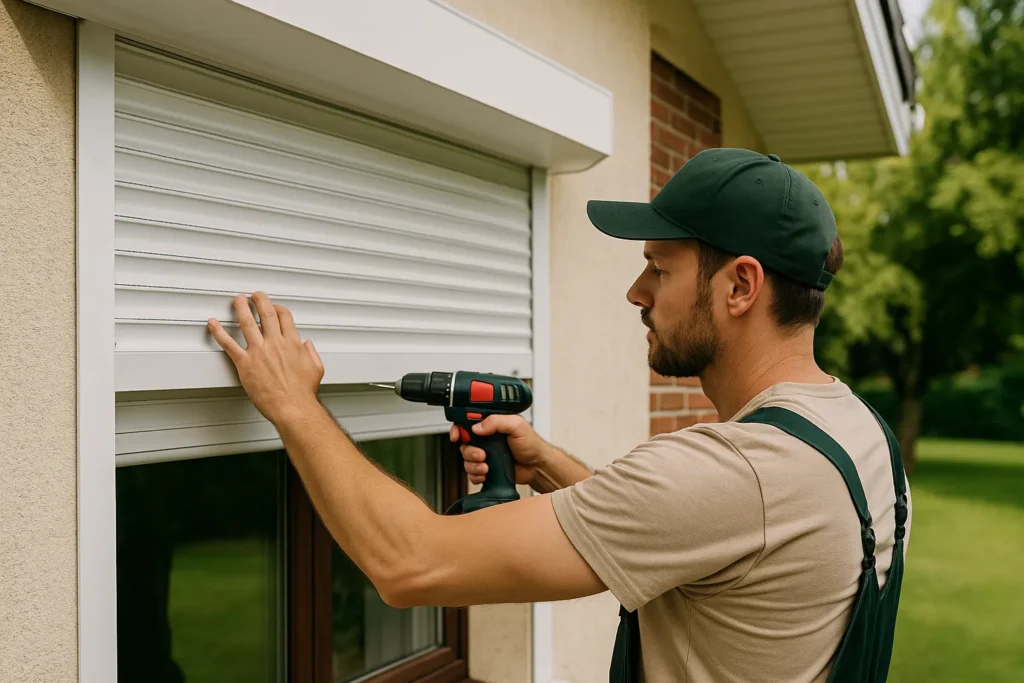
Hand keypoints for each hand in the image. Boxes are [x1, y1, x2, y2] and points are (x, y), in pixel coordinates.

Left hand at [207, 292, 324, 424]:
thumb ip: (311, 353)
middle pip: (266, 313)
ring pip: (247, 323)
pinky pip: (228, 344)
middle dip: (260, 300)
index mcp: (292, 344)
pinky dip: (218, 332)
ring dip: (241, 308)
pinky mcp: (245, 364)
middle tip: (255, 295)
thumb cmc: (303, 393)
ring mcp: (259, 352)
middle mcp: (275, 344)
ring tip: (237, 300)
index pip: (284, 317)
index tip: (274, 307)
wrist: (293, 407)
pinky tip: (213, 324)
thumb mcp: (316, 368)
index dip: (278, 308)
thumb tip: (308, 345)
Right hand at [449, 415, 551, 487]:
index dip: (458, 429)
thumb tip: (477, 427)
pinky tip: (485, 474)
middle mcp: (486, 439)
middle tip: (482, 455)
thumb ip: (496, 421)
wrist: (537, 466)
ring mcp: (486, 454)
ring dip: (473, 465)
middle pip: (464, 444)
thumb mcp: (516, 425)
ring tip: (486, 467)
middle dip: (469, 451)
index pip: (467, 423)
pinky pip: (472, 473)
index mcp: (490, 424)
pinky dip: (475, 475)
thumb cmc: (531, 444)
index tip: (457, 436)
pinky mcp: (487, 469)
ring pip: (466, 460)